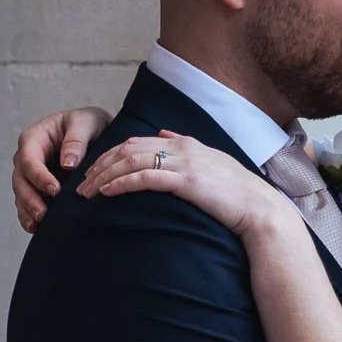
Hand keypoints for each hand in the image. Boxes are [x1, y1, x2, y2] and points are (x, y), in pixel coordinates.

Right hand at [14, 106, 113, 231]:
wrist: (97, 135)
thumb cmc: (88, 125)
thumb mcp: (86, 122)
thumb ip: (76, 139)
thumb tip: (67, 164)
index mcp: (35, 138)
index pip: (29, 158)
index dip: (39, 175)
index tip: (54, 189)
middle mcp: (28, 158)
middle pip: (20, 180)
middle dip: (30, 198)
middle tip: (44, 214)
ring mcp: (31, 175)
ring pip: (21, 195)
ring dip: (28, 211)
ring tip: (40, 224)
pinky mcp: (38, 190)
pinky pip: (28, 205)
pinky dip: (30, 218)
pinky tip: (38, 229)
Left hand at [78, 132, 301, 241]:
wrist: (260, 209)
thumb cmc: (236, 193)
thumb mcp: (210, 161)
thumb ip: (184, 145)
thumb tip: (163, 133)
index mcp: (184, 143)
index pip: (137, 142)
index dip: (110, 156)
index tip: (93, 171)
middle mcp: (181, 147)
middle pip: (128, 149)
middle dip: (100, 165)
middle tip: (81, 183)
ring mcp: (184, 162)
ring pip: (131, 162)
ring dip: (104, 176)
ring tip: (87, 191)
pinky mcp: (186, 181)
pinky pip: (145, 178)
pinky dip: (122, 183)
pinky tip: (106, 192)